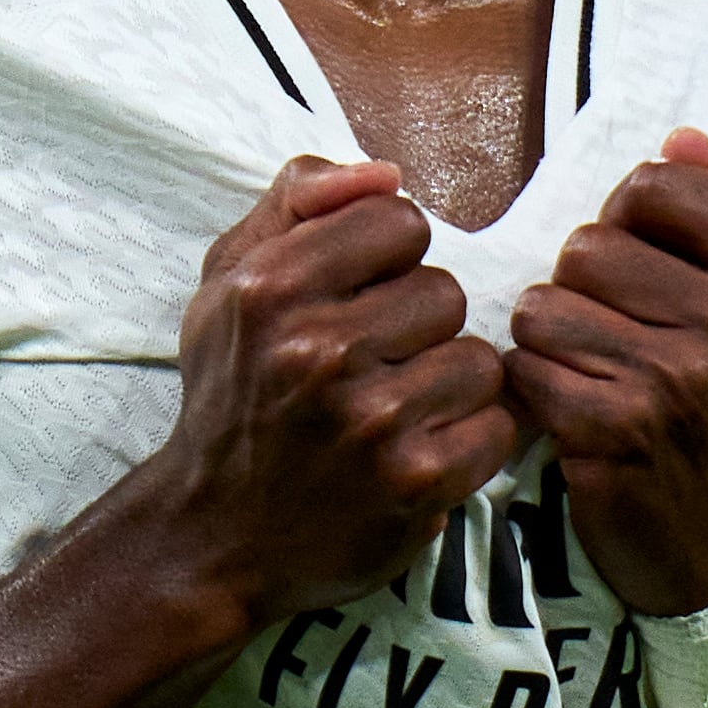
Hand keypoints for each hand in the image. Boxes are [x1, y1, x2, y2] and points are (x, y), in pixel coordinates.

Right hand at [137, 157, 517, 630]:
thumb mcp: (228, 283)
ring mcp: (371, 421)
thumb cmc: (232, 396)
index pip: (398, 221)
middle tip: (371, 365)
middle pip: (444, 290)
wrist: (212, 534)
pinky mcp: (415, 484)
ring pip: (478, 359)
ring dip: (447, 384)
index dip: (386, 260)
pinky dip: (469, 440)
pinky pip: (496, 427)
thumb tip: (387, 174)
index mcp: (270, 288)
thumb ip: (296, 203)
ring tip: (397, 410)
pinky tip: (419, 451)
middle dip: (417, 326)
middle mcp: (317, 351)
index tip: (357, 301)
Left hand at [506, 130, 707, 616]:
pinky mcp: (618, 430)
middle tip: (614, 342)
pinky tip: (569, 416)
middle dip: (581, 289)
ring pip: (545, 303)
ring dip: (549, 341)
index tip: (645, 279)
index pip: (654, 186)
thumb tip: (684, 138)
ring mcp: (680, 379)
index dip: (626, 226)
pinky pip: (525, 366)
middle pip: (588, 244)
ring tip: (590, 377)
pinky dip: (531, 390)